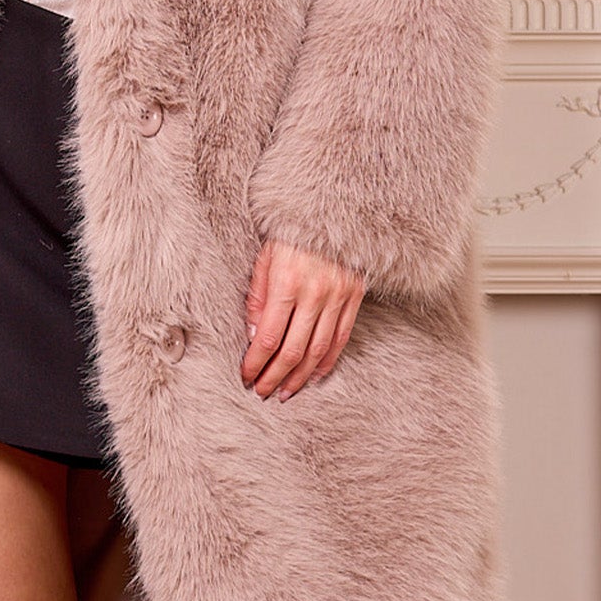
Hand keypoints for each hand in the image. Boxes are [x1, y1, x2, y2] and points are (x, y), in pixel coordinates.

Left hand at [241, 236, 364, 402]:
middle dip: (275, 376)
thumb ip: (258, 298)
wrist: (333, 207)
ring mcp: (338, 297)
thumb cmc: (291, 230)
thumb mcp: (265, 258)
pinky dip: (328, 361)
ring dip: (301, 376)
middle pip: (293, 351)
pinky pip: (341, 338)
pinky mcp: (354, 297)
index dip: (256, 363)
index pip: (269, 338)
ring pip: (318, 350)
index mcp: (287, 283)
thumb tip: (254, 337)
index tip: (246, 377)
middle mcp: (315, 294)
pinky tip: (315, 374)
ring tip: (286, 391)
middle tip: (263, 392)